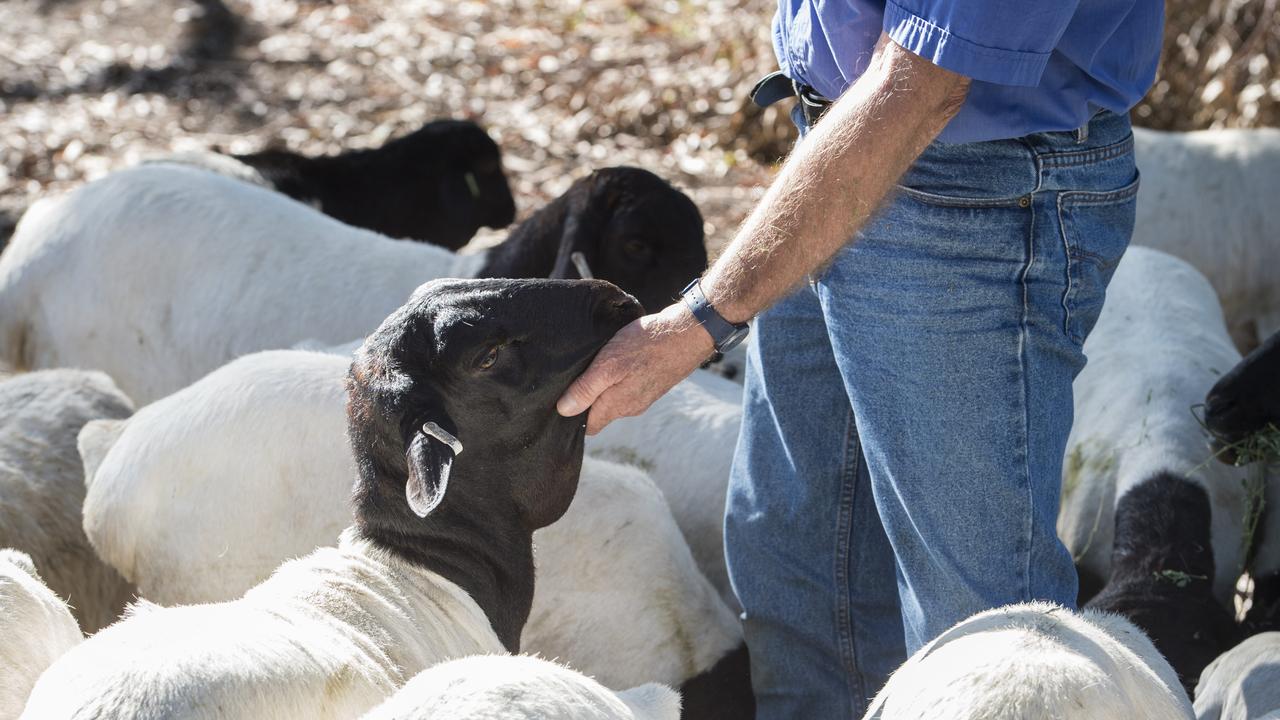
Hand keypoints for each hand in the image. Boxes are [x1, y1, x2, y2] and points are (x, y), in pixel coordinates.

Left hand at [557, 302, 715, 433]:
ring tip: (593, 365)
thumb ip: (586, 389)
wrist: (688, 334)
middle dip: (585, 401)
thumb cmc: (647, 345)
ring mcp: (643, 397)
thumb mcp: (608, 364)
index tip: (559, 398)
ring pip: (613, 400)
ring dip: (602, 388)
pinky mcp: (652, 384)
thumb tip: (564, 411)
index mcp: (617, 406)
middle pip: (599, 414)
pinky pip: (627, 388)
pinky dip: (618, 379)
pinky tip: (616, 361)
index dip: (572, 417)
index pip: (588, 427)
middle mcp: (630, 407)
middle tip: (572, 377)